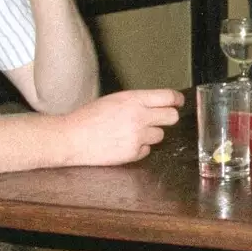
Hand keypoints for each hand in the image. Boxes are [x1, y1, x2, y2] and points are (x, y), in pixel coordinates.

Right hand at [59, 89, 184, 165]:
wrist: (72, 138)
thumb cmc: (88, 118)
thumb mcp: (114, 100)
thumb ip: (136, 101)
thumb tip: (155, 104)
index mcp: (134, 99)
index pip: (168, 97)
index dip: (177, 100)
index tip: (178, 102)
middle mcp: (139, 117)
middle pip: (172, 117)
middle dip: (167, 118)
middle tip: (159, 119)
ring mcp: (138, 136)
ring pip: (160, 135)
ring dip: (150, 134)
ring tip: (130, 133)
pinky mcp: (134, 153)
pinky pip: (147, 150)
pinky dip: (139, 148)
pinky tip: (123, 143)